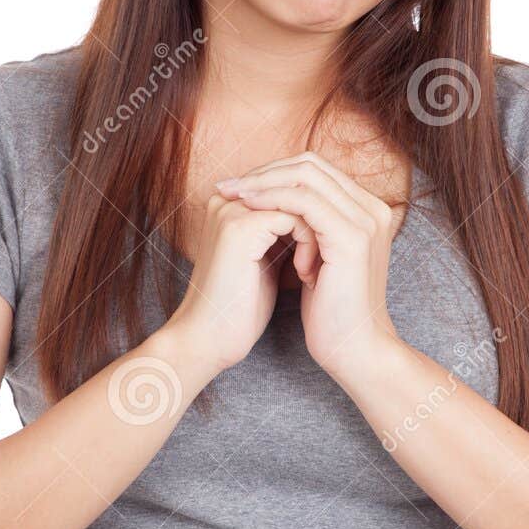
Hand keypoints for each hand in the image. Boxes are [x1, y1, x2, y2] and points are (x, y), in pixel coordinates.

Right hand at [168, 190, 318, 372]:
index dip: (310, 218)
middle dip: (315, 221)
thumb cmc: (239, 307)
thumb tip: (316, 219)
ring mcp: (232, 211)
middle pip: (294, 189)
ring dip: (315, 233)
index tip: (316, 255)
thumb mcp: (266, 260)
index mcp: (231, 204)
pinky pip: (296, 216)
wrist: (210, 339)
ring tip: (309, 269)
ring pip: (298, 200)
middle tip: (318, 260)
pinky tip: (304, 272)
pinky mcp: (241, 227)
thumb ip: (282, 234)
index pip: (287, 189)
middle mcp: (227, 199)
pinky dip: (308, 243)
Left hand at [214, 151, 401, 380]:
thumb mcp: (318, 258)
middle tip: (230, 185)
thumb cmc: (331, 311)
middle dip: (265, 171)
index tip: (239, 185)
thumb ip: (309, 228)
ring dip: (264, 182)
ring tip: (233, 195)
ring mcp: (365, 220)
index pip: (317, 170)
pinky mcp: (351, 237)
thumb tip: (272, 206)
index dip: (274, 172)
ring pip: (307, 176)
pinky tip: (248, 208)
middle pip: (312, 165)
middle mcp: (372, 209)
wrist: (353, 349)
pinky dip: (272, 199)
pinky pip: (304, 202)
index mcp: (366, 211)